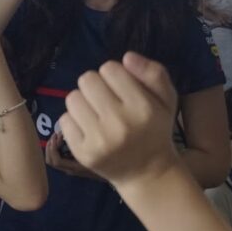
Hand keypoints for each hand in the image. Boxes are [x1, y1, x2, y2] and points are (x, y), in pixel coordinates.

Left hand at [45, 131, 103, 180]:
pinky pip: (59, 156)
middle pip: (50, 161)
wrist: (116, 173)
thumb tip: (65, 132)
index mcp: (74, 168)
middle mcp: (69, 169)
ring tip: (59, 135)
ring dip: (53, 146)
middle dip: (50, 146)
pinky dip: (58, 147)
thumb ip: (80, 145)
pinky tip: (65, 138)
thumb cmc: (106, 161)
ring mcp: (70, 167)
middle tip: (56, 134)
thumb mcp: (95, 152)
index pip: (56, 161)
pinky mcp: (72, 163)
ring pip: (53, 159)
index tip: (59, 136)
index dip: (53, 148)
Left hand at [58, 53, 180, 187]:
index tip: (121, 89)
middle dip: (96, 86)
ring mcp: (99, 140)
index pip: (109, 68)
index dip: (114, 75)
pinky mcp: (82, 153)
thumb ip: (153, 73)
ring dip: (83, 102)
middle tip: (106, 100)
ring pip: (72, 98)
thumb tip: (127, 57)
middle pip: (87, 80)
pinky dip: (74, 121)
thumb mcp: (166, 99)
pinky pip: (64, 119)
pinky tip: (89, 129)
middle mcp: (120, 124)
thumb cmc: (155, 129)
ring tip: (97, 114)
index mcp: (143, 108)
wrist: (147, 173)